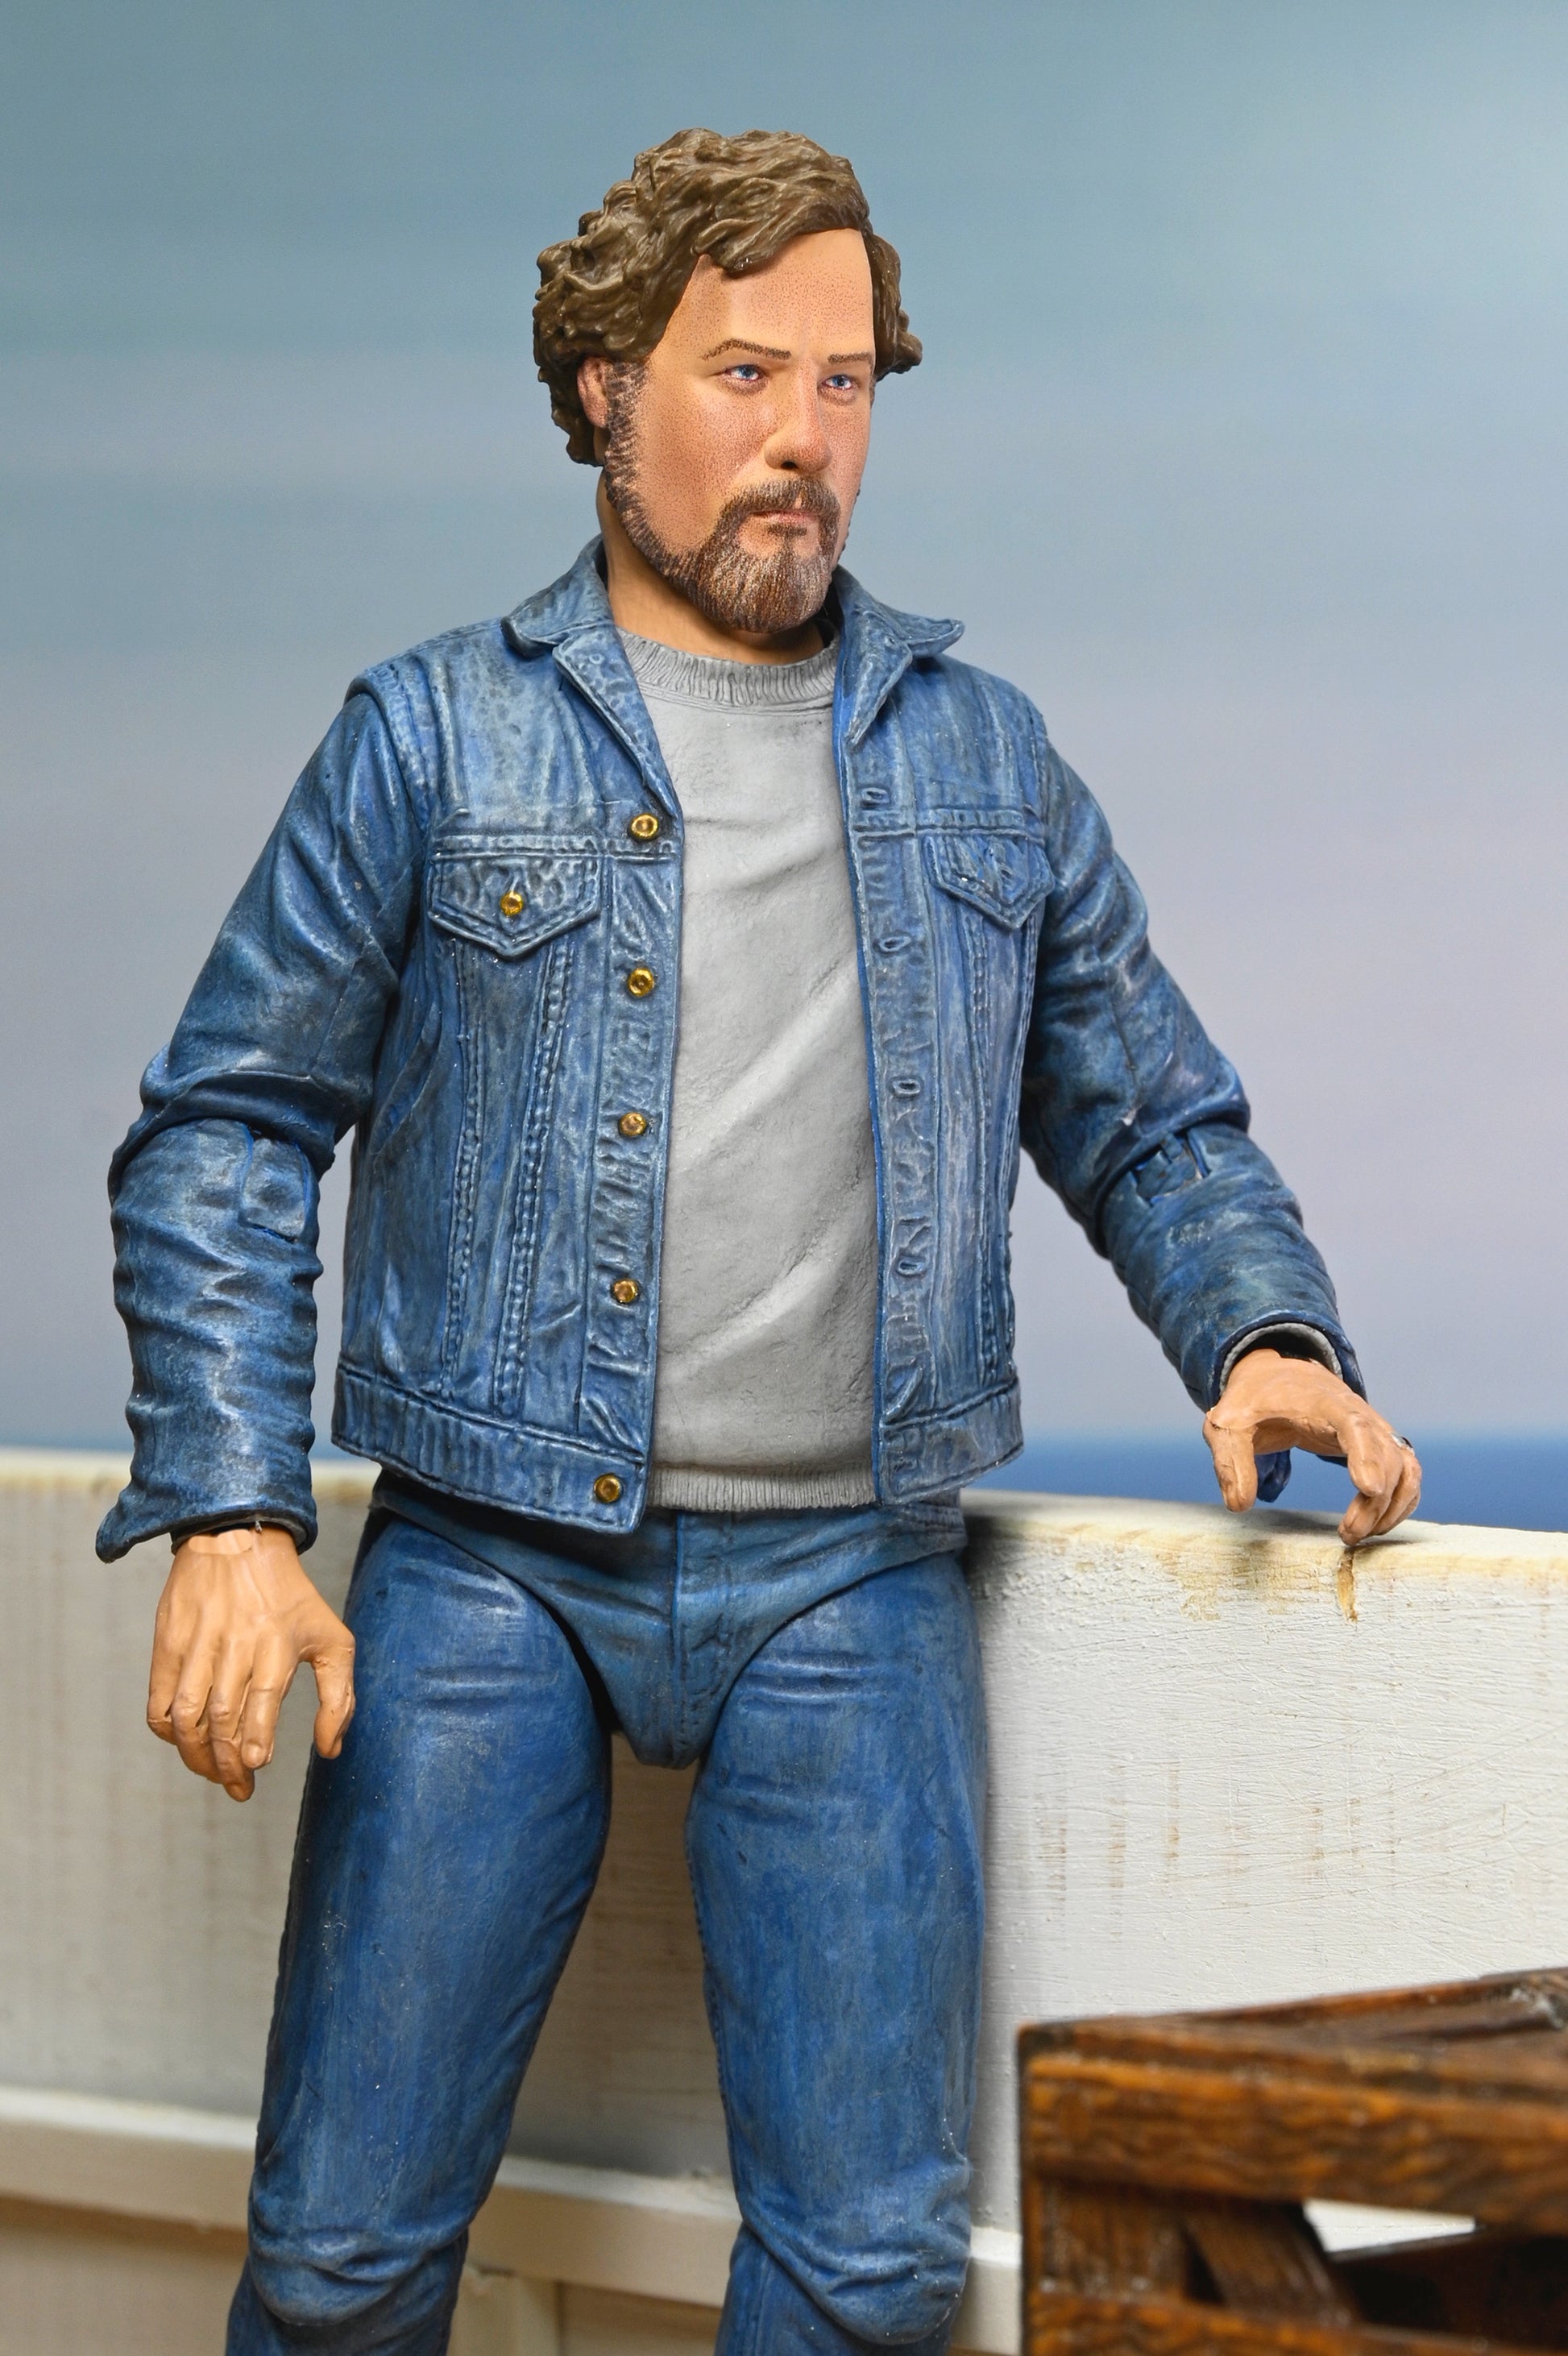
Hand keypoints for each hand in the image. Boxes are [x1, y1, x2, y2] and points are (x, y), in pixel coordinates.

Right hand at [147, 1525, 354, 1801]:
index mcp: (276, 1644)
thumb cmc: (291, 1596)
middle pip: (221, 1718)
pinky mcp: (167, 1643)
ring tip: (212, 1771)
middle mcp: (234, 1645)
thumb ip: (339, 1696)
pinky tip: (184, 1742)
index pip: (261, 1702)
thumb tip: (330, 1750)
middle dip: (227, 1763)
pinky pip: (159, 1701)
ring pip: (185, 1716)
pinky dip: (167, 1731)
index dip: (255, 1741)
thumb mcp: (332, 1637)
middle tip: (238, 1787)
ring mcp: (196, 1644)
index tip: (255, 1766)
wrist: (236, 1538)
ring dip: (195, 1755)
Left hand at [1203, 1348, 1420, 1546]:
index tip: (1368, 1489)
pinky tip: (1375, 1525)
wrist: (1280, 1377)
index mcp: (1322, 1402)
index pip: (1355, 1425)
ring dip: (1391, 1506)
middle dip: (1375, 1501)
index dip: (1366, 1456)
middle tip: (1348, 1535)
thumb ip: (1231, 1460)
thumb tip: (1240, 1504)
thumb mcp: (1227, 1423)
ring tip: (1357, 1535)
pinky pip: (1408, 1473)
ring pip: (1404, 1468)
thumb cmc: (1255, 1400)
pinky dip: (1402, 1501)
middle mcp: (1359, 1413)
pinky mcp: (1378, 1445)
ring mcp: (1374, 1429)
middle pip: (1386, 1456)